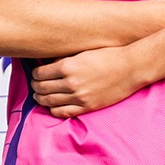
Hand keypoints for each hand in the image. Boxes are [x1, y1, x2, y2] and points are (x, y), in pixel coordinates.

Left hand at [30, 46, 146, 118]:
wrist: (130, 68)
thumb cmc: (109, 56)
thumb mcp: (82, 52)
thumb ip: (64, 59)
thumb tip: (47, 63)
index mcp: (68, 66)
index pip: (40, 73)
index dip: (35, 74)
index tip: (36, 73)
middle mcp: (71, 83)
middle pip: (41, 88)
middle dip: (35, 86)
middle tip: (35, 84)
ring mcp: (79, 97)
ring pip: (49, 101)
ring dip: (41, 98)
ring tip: (40, 96)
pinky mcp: (87, 107)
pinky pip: (63, 113)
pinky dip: (53, 110)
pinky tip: (52, 106)